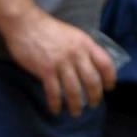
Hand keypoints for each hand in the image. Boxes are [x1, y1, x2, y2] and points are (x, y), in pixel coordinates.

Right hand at [3, 9, 117, 116]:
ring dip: (76, 105)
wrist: (26, 24)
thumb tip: (92, 67)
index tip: (109, 88)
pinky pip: (54, 92)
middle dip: (95, 96)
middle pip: (92, 80)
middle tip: (93, 105)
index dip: (110, 78)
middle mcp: (76, 54)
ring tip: (76, 113)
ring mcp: (61, 63)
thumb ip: (83, 49)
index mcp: (86, 44)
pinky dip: (56, 104)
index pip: (105, 64)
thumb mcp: (74, 35)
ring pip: (74, 90)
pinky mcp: (45, 70)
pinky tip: (56, 110)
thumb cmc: (50, 29)